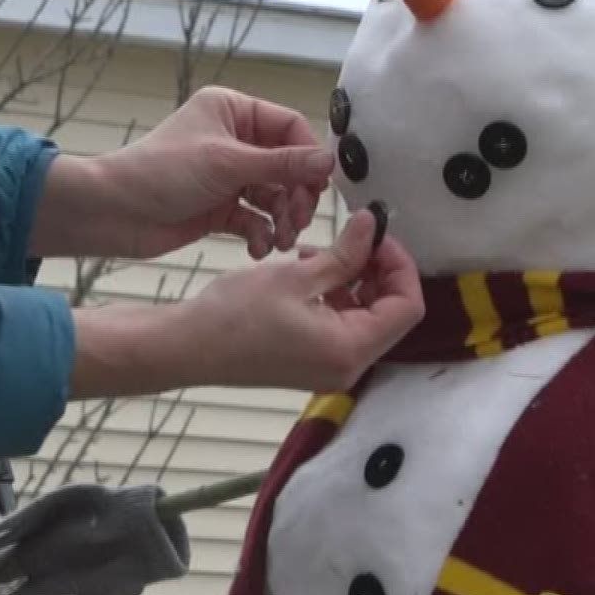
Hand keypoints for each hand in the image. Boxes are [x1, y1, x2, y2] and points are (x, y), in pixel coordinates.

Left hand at [31, 86, 333, 261]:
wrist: (113, 212)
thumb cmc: (160, 172)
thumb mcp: (227, 163)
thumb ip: (281, 164)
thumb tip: (329, 161)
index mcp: (233, 111)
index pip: (290, 127)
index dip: (308, 158)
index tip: (318, 187)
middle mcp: (233, 139)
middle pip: (288, 167)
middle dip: (296, 196)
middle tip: (298, 222)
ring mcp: (227, 175)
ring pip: (274, 196)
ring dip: (281, 220)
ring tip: (278, 241)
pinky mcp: (220, 208)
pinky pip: (255, 219)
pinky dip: (261, 234)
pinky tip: (257, 248)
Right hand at [69, 209, 423, 397]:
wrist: (187, 347)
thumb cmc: (234, 315)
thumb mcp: (297, 275)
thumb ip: (345, 254)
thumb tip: (374, 227)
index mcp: (349, 350)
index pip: (407, 306)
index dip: (399, 264)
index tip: (377, 234)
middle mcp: (346, 367)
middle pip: (390, 313)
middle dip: (377, 270)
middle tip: (355, 236)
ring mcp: (328, 368)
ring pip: (364, 317)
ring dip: (352, 280)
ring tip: (320, 251)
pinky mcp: (310, 362)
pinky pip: (339, 326)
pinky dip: (333, 296)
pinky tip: (305, 269)